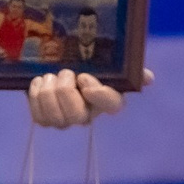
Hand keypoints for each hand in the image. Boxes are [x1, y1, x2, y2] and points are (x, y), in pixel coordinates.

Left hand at [26, 67, 152, 128]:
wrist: (58, 67)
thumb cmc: (87, 64)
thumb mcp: (106, 62)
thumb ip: (128, 68)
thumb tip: (148, 78)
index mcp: (108, 99)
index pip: (112, 106)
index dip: (99, 94)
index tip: (84, 77)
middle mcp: (88, 115)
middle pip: (77, 117)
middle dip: (66, 92)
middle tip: (64, 72)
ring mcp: (66, 120)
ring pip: (54, 118)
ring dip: (48, 91)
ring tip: (49, 76)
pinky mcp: (46, 119)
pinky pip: (38, 116)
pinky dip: (34, 96)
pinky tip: (38, 82)